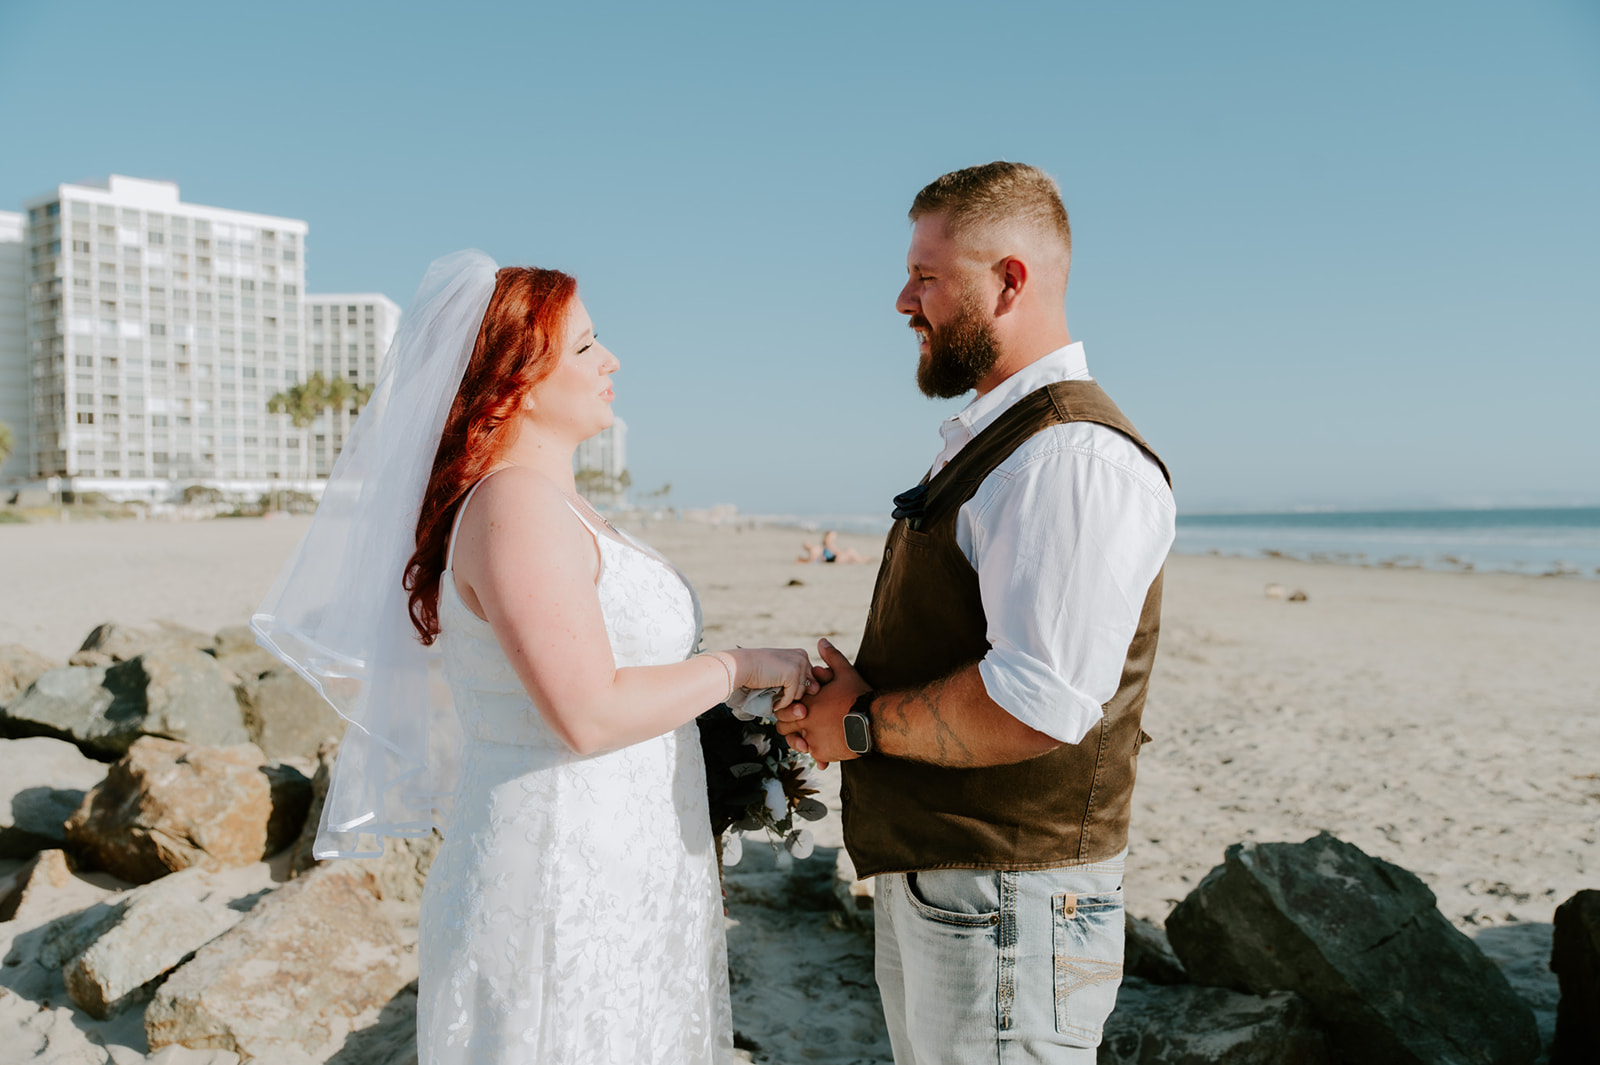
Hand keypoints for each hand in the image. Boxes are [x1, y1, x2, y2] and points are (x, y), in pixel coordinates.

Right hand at [724, 647, 816, 709]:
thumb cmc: (758, 671)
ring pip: (801, 694)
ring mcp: (799, 664)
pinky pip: (792, 698)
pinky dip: (781, 702)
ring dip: (787, 699)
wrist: (741, 666)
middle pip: (807, 688)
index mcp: (801, 655)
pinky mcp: (793, 674)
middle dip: (793, 693)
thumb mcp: (781, 672)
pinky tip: (772, 698)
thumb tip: (816, 689)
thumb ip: (799, 680)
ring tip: (773, 692)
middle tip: (777, 690)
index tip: (779, 685)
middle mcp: (803, 657)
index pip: (809, 680)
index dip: (794, 688)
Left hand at [774, 638, 868, 767]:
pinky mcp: (823, 753)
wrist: (875, 721)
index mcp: (807, 703)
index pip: (782, 710)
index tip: (795, 710)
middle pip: (784, 729)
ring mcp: (813, 739)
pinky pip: (814, 756)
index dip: (786, 710)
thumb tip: (821, 641)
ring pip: (797, 745)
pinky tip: (827, 749)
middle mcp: (806, 722)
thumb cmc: (859, 695)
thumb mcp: (846, 673)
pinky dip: (819, 754)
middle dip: (791, 728)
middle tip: (801, 725)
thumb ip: (831, 657)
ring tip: (814, 739)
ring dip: (803, 742)